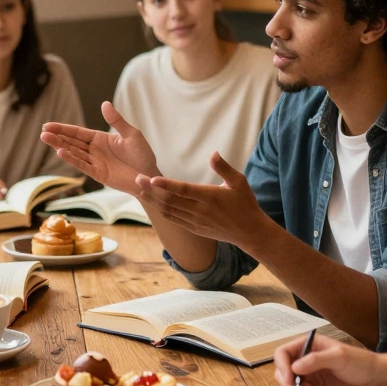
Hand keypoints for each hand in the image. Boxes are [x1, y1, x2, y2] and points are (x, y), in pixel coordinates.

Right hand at [40, 101, 159, 194]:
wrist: (149, 175)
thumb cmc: (142, 154)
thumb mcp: (131, 134)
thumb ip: (117, 121)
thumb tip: (104, 103)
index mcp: (100, 138)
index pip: (78, 132)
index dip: (63, 128)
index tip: (48, 125)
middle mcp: (94, 150)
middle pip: (72, 142)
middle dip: (57, 136)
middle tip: (42, 132)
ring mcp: (95, 162)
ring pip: (74, 153)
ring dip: (60, 146)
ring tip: (47, 140)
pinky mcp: (98, 174)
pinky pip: (83, 165)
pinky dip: (72, 160)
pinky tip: (61, 153)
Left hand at [135, 151, 270, 247]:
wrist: (249, 232)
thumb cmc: (245, 203)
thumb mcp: (239, 182)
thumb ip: (224, 168)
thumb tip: (213, 153)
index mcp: (209, 197)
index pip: (183, 190)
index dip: (166, 185)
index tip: (151, 178)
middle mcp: (199, 210)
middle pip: (170, 200)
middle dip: (151, 190)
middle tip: (137, 178)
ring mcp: (195, 222)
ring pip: (169, 211)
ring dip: (153, 201)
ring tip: (140, 190)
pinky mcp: (194, 228)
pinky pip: (174, 219)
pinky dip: (162, 211)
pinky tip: (154, 203)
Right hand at [274, 335, 380, 385]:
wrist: (376, 380)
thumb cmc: (361, 362)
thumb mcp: (339, 356)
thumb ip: (316, 359)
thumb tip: (294, 366)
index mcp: (309, 347)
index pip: (283, 353)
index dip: (282, 365)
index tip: (290, 378)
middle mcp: (306, 361)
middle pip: (283, 371)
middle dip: (287, 381)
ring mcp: (311, 377)